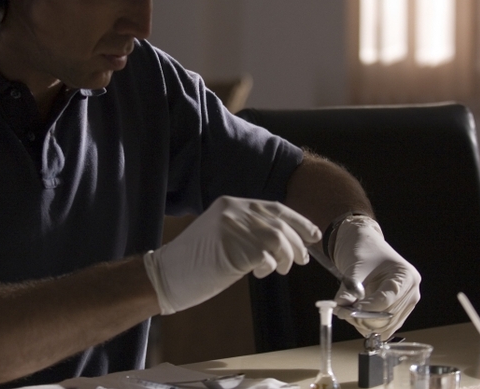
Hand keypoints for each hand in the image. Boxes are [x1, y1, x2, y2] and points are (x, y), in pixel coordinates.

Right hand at [144, 196, 320, 314]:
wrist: (166, 274)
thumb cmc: (195, 261)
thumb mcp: (223, 234)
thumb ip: (248, 229)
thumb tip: (284, 239)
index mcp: (231, 203)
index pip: (275, 208)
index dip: (299, 222)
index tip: (313, 235)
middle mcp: (233, 210)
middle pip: (280, 223)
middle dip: (297, 244)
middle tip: (301, 260)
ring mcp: (232, 228)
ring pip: (278, 239)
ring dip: (287, 257)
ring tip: (281, 269)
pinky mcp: (232, 249)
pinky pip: (266, 256)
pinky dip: (271, 267)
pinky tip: (260, 274)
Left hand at [331, 215, 420, 339]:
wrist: (367, 248)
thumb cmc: (364, 253)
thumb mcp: (354, 269)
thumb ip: (348, 290)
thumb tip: (340, 308)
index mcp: (406, 276)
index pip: (387, 299)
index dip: (367, 308)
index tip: (348, 309)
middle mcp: (412, 292)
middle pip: (387, 316)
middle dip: (362, 317)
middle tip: (342, 311)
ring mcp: (407, 304)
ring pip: (385, 326)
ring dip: (363, 324)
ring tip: (347, 311)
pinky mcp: (399, 313)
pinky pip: (385, 327)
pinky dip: (369, 326)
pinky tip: (356, 315)